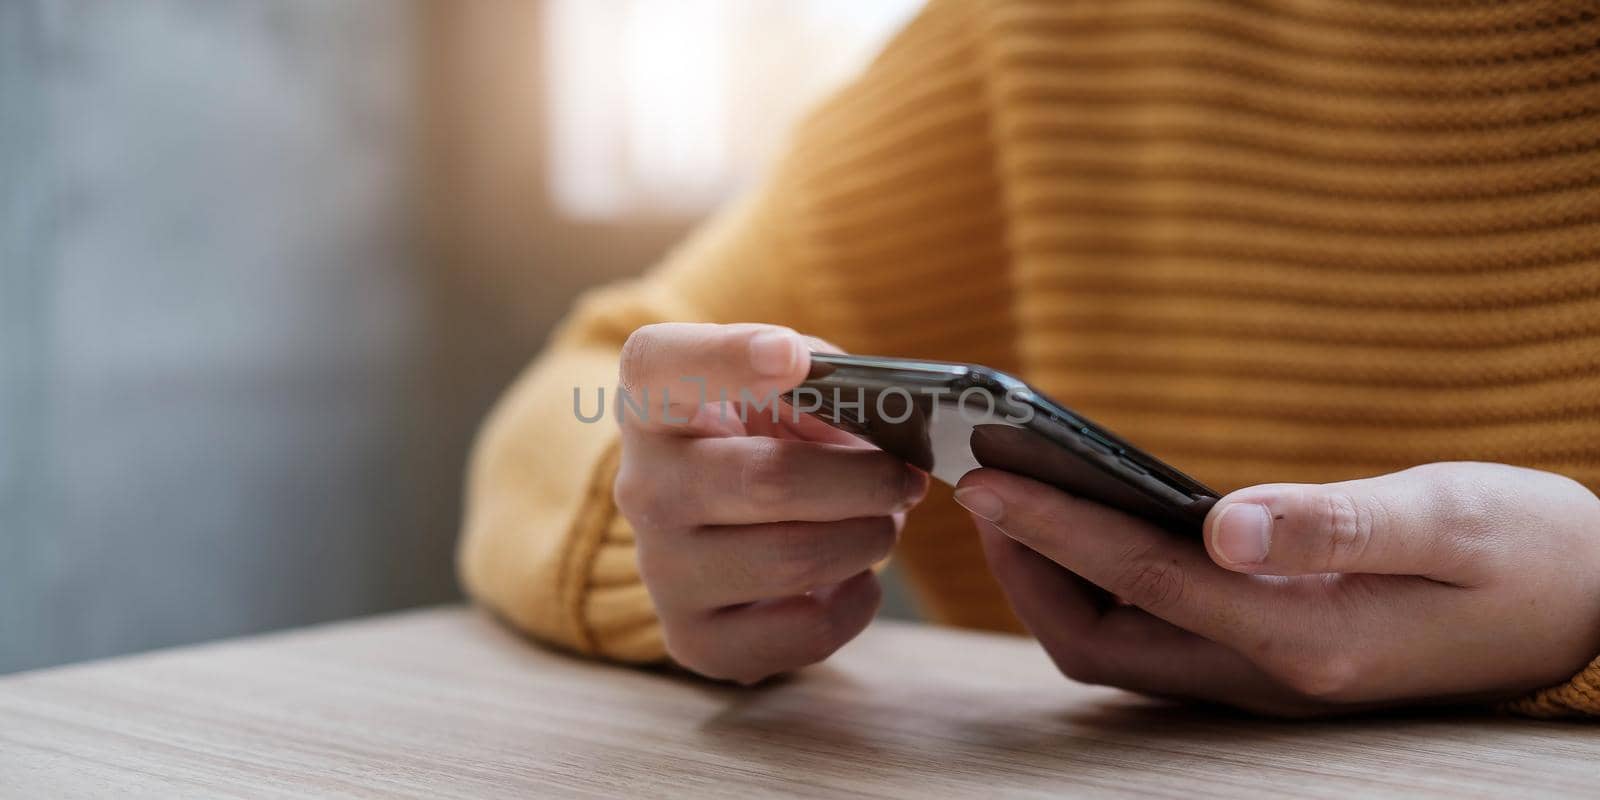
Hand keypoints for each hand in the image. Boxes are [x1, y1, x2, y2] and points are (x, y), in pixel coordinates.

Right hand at [613, 323, 926, 683]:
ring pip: (795, 558)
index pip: (662, 365)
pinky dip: (857, 601)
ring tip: (879, 522)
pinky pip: (804, 631)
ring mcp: (660, 569)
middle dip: (865, 479)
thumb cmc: (766, 434)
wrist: (722, 522)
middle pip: (768, 481)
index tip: (790, 355)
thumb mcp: (786, 384)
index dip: (729, 359)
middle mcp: (641, 484)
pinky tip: (853, 576)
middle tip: (904, 476)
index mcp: (652, 397)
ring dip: (869, 538)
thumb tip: (888, 422)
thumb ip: (824, 381)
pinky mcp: (693, 639)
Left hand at [955, 462, 1599, 714]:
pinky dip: (1102, 585)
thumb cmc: (1533, 552)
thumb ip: (1337, 523)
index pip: (1141, 580)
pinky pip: (1154, 634)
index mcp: (1304, 640)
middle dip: (1026, 568)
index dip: (1053, 529)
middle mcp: (1268, 675)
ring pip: (1119, 643)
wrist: (1592, 605)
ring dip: (1055, 580)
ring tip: (1014, 499)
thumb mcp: (1451, 519)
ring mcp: (1265, 677)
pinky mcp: (1271, 659)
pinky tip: (1091, 526)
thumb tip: (1223, 520)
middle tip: (979, 485)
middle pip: (1100, 637)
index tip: (984, 480)